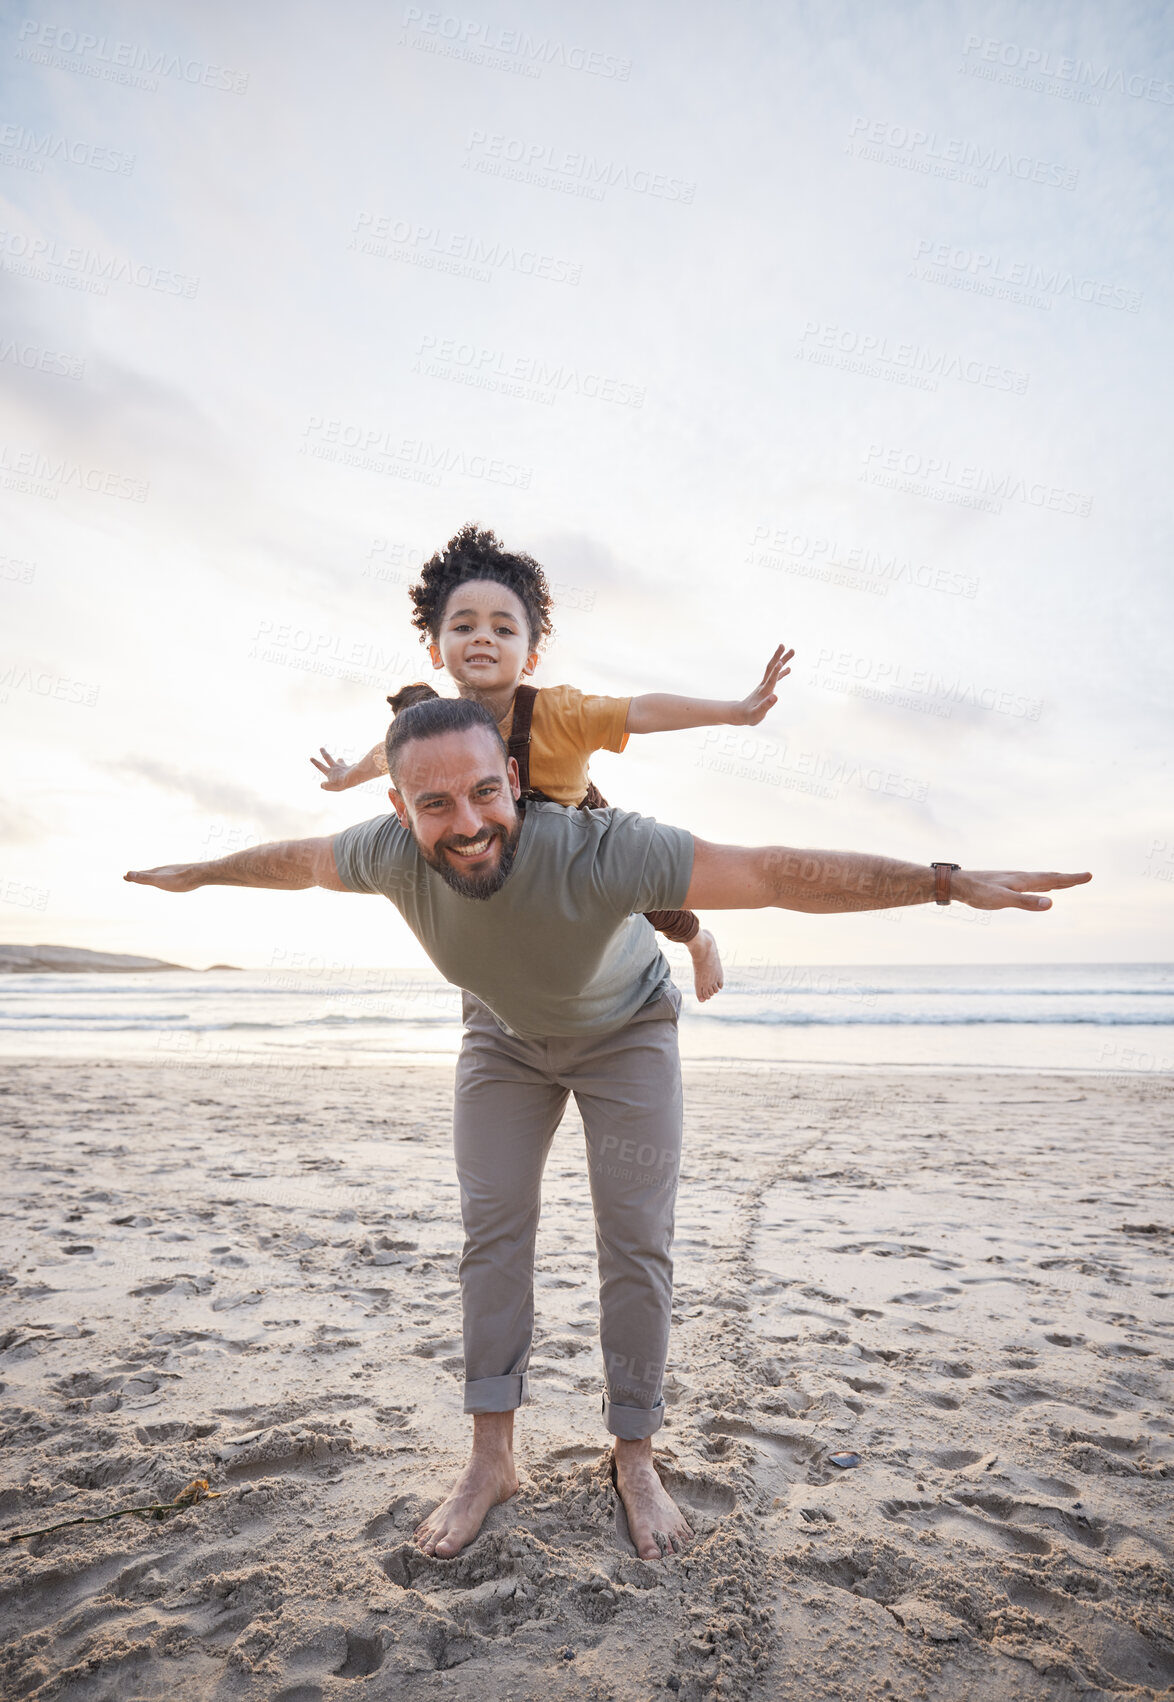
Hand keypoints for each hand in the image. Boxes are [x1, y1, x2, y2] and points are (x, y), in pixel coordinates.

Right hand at [124, 865, 202, 892]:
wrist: (200, 874)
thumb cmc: (179, 880)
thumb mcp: (159, 880)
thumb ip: (144, 878)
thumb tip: (127, 874)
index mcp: (157, 872)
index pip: (141, 874)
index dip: (133, 876)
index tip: (125, 876)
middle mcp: (164, 870)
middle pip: (149, 873)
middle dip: (141, 875)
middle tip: (132, 876)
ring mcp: (173, 871)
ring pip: (160, 873)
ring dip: (153, 875)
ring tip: (149, 876)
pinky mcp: (182, 874)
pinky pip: (171, 875)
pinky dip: (165, 877)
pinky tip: (171, 879)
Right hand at [310, 747, 353, 790]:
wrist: (352, 778)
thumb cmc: (340, 783)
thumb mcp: (330, 787)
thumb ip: (324, 786)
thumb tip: (322, 784)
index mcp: (329, 772)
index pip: (320, 766)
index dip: (315, 762)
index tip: (311, 757)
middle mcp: (336, 767)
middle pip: (328, 758)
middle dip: (324, 753)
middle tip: (321, 748)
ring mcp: (344, 767)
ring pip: (340, 761)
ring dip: (339, 760)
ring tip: (339, 759)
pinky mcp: (352, 768)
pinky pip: (353, 766)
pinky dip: (353, 767)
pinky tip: (355, 766)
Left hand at [735, 644, 794, 726]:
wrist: (740, 714)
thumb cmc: (749, 716)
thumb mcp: (757, 714)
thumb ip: (766, 706)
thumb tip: (775, 696)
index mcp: (764, 691)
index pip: (771, 679)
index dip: (776, 671)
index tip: (780, 662)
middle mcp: (764, 685)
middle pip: (771, 668)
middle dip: (778, 657)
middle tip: (784, 645)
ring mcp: (765, 685)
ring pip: (774, 669)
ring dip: (782, 659)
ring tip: (792, 651)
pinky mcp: (766, 688)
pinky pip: (775, 677)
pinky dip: (781, 672)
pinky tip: (789, 669)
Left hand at [953, 869, 1091, 910]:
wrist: (958, 884)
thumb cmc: (979, 893)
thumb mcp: (1003, 900)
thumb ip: (1026, 902)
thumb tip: (1050, 903)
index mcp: (1024, 880)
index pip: (1053, 880)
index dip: (1071, 879)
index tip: (1089, 875)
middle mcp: (1021, 877)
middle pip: (1049, 877)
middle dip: (1068, 878)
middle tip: (1085, 876)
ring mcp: (1013, 879)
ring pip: (1039, 879)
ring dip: (1055, 880)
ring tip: (1066, 880)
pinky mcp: (1005, 883)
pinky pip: (1029, 883)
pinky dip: (1040, 883)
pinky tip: (1037, 887)